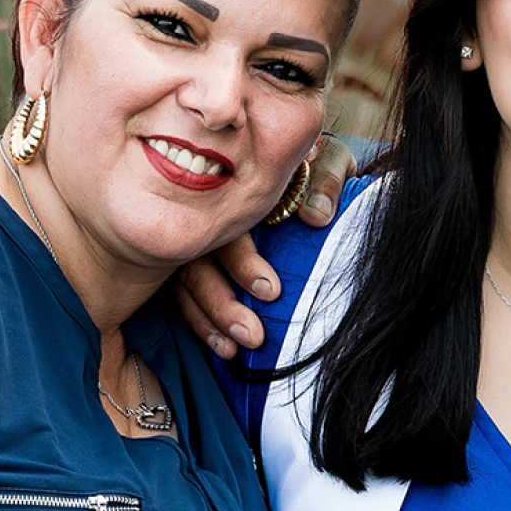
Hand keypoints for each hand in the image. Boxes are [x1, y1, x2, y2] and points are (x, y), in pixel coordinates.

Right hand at [174, 138, 356, 356]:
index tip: (271, 291)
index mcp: (236, 189)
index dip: (244, 261)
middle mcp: (205, 213)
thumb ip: (325, 180)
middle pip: (198, 260)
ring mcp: (194, 239)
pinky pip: (184, 296)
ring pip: (186, 282)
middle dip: (222, 302)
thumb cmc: (312, 165)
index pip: (228, 227)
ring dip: (209, 319)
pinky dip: (201, 323)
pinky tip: (221, 347)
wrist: (296, 161)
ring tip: (234, 349)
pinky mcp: (189, 261)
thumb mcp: (326, 161)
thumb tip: (316, 216)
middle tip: (253, 334)